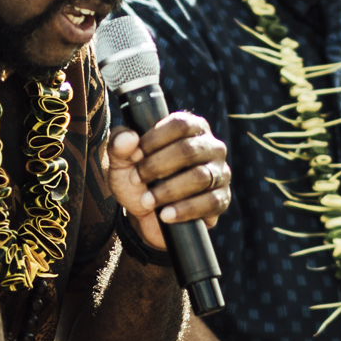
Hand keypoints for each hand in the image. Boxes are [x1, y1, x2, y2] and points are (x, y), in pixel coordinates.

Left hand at [105, 112, 228, 253]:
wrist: (146, 216)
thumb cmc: (138, 180)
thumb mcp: (122, 162)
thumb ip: (119, 145)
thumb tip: (129, 138)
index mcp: (191, 128)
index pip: (180, 124)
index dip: (154, 140)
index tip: (134, 156)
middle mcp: (211, 146)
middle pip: (189, 150)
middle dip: (157, 166)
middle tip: (136, 180)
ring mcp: (220, 172)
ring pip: (200, 177)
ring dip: (168, 190)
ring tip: (146, 200)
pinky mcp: (222, 198)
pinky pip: (210, 202)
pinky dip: (185, 210)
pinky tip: (166, 215)